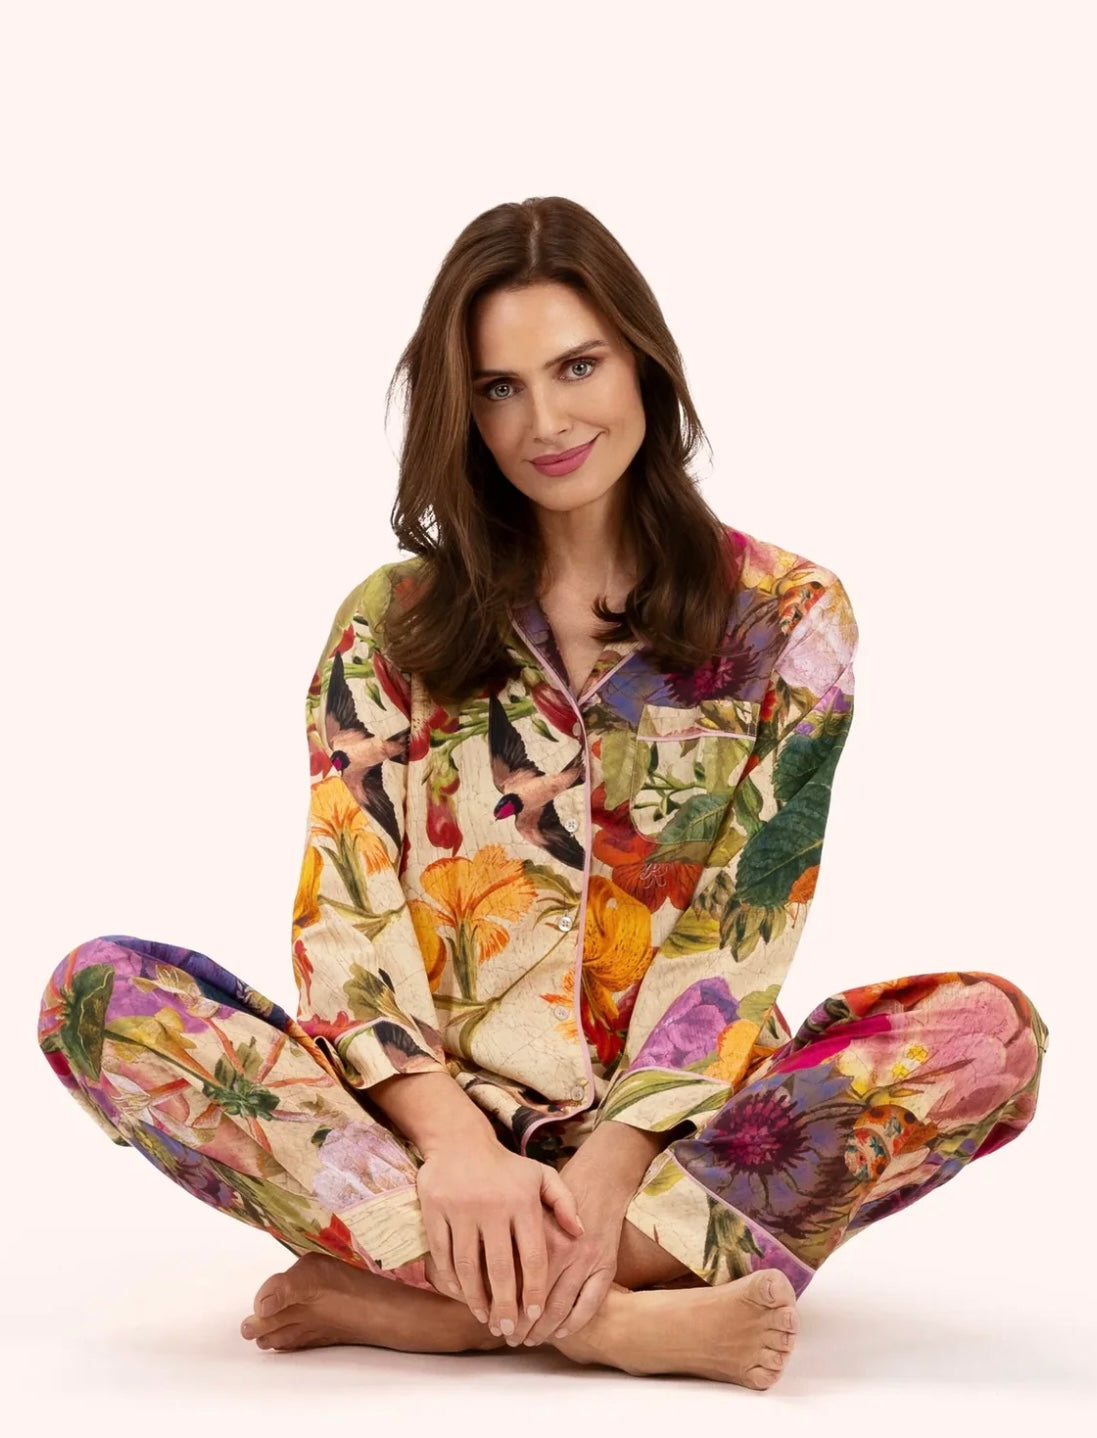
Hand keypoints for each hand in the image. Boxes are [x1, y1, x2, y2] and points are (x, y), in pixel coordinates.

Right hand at [415, 1135, 584, 1339]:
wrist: (459, 1141)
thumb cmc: (505, 1166)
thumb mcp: (540, 1176)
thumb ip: (564, 1202)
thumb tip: (581, 1233)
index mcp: (521, 1202)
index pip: (532, 1257)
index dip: (535, 1290)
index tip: (536, 1314)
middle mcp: (492, 1207)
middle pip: (500, 1270)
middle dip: (506, 1306)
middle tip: (510, 1329)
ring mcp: (461, 1210)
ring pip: (469, 1267)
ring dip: (477, 1299)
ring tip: (486, 1318)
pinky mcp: (435, 1211)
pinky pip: (444, 1255)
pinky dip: (452, 1280)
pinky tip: (462, 1294)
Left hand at [505, 1161, 629, 1347]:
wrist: (598, 1183)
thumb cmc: (553, 1201)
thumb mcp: (525, 1207)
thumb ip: (503, 1236)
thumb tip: (472, 1271)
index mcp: (536, 1234)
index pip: (514, 1283)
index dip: (501, 1307)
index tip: (490, 1321)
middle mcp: (562, 1249)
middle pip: (535, 1300)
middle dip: (519, 1325)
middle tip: (508, 1336)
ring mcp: (586, 1260)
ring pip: (560, 1308)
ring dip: (542, 1330)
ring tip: (529, 1339)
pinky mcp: (606, 1267)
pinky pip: (588, 1306)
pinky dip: (572, 1325)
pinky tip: (559, 1333)